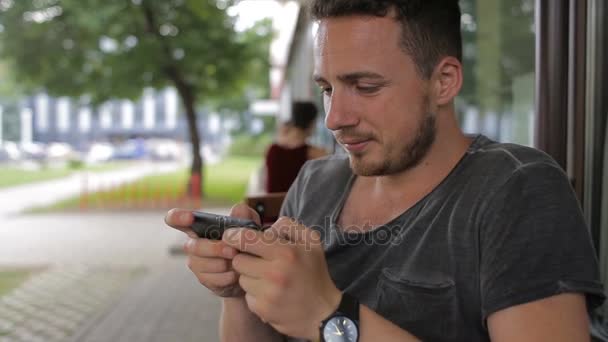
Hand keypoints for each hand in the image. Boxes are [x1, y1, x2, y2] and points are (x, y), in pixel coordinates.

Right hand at [164, 204, 260, 297]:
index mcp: (198, 226)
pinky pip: (213, 279)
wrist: (253, 269)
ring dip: (225, 264)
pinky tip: (237, 273)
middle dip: (215, 249)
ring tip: (239, 262)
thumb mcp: (249, 225)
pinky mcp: (204, 279)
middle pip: (194, 246)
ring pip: (204, 264)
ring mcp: (196, 263)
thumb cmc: (245, 241)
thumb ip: (244, 215)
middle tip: (233, 251)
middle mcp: (192, 244)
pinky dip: (229, 276)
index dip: (178, 217)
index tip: (190, 218)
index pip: (176, 219)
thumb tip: (238, 209)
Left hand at [223, 217, 341, 339]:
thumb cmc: (314, 273)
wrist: (322, 313)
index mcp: (286, 253)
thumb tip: (266, 228)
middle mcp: (275, 273)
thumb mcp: (311, 241)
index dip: (234, 235)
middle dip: (246, 258)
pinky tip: (270, 294)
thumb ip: (288, 226)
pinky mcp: (262, 309)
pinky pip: (246, 295)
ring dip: (251, 277)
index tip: (230, 236)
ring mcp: (268, 293)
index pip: (247, 239)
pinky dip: (255, 294)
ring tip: (269, 280)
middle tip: (261, 262)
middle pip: (239, 260)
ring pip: (241, 278)